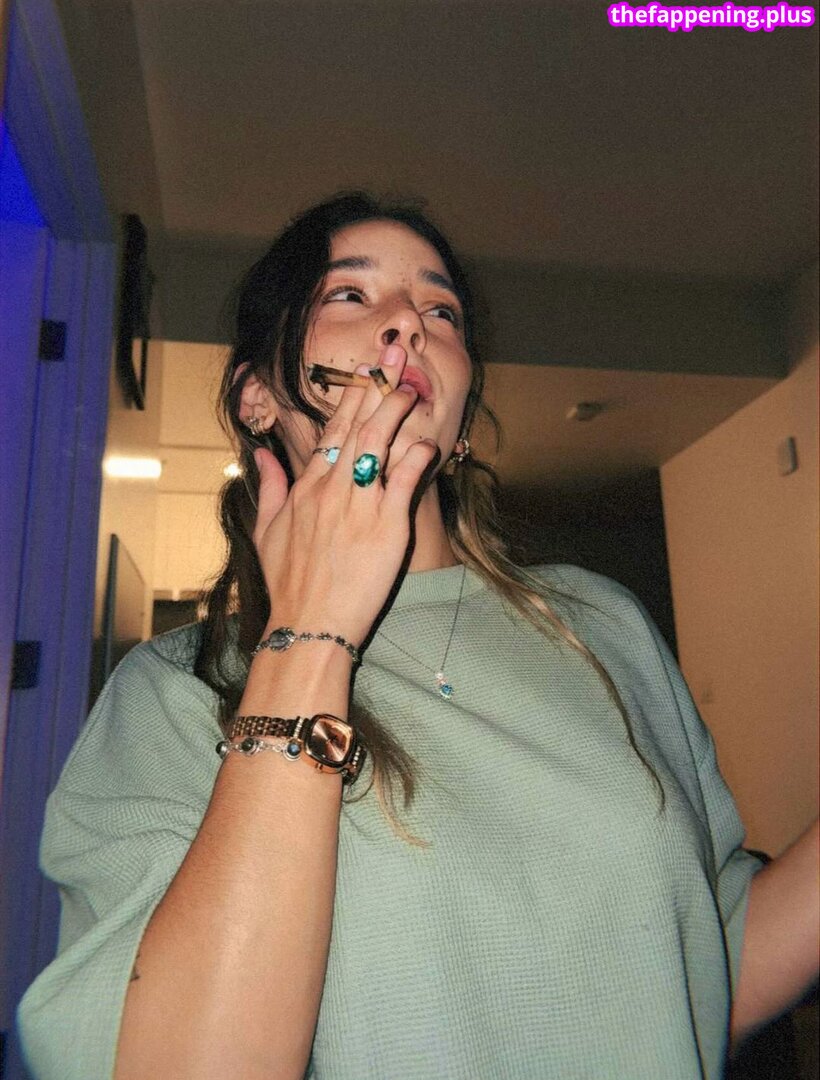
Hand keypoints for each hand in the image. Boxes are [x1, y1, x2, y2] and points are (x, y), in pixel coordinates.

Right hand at [251, 345, 438, 646]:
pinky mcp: (386, 526)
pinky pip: (404, 482)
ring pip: (380, 445)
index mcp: (307, 488)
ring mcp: (359, 505)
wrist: (308, 625)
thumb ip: (270, 487)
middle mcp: (332, 489)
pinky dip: (416, 459)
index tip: (366, 374)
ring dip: (397, 412)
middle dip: (377, 388)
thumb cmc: (289, 584)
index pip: (332, 431)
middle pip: (358, 427)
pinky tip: (427, 441)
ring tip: (412, 388)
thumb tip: (261, 455)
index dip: (351, 399)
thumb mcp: (267, 532)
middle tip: (394, 358)